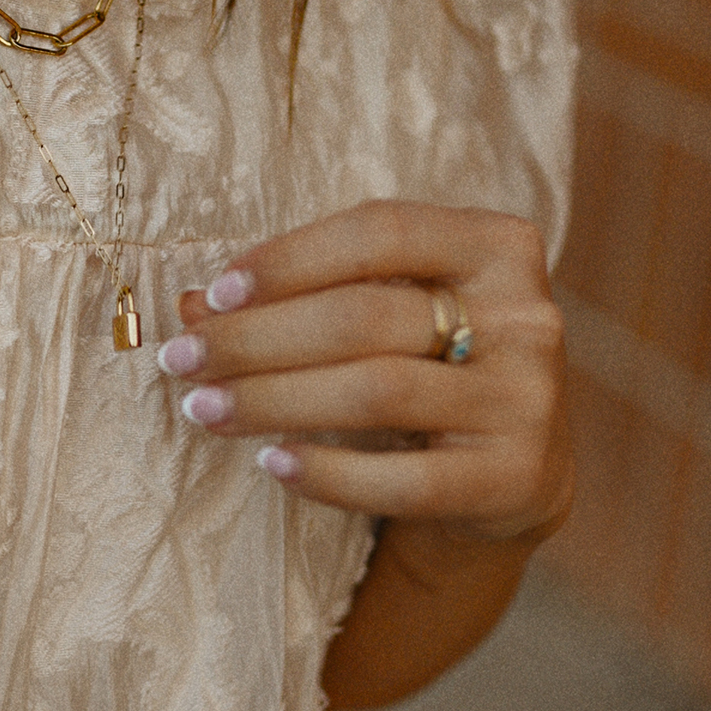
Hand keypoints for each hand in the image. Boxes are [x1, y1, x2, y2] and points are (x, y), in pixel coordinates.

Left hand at [158, 200, 572, 548]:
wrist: (516, 474)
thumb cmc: (434, 368)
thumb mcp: (387, 316)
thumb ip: (305, 297)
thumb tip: (191, 306)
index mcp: (497, 248)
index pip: (382, 231)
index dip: (291, 257)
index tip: (216, 292)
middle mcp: (526, 316)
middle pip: (366, 316)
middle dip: (258, 338)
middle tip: (183, 359)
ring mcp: (528, 400)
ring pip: (377, 391)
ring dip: (273, 400)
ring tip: (205, 408)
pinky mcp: (516, 478)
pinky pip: (405, 479)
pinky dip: (329, 472)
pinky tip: (273, 463)